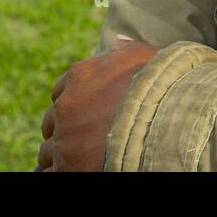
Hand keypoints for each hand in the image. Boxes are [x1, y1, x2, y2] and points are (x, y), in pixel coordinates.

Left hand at [37, 36, 160, 171]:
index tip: (87, 111)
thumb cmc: (162, 88)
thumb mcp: (148, 58)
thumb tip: (118, 43)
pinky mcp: (67, 169)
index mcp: (81, 77)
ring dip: (62, 153)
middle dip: (66, 129)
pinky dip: (63, 172)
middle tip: (85, 138)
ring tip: (84, 158)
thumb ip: (128, 50)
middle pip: (52, 122)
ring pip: (49, 151)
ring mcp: (64, 140)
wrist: (167, 122)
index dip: (74, 103)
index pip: (61, 91)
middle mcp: (66, 107)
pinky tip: (80, 170)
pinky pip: (53, 173)